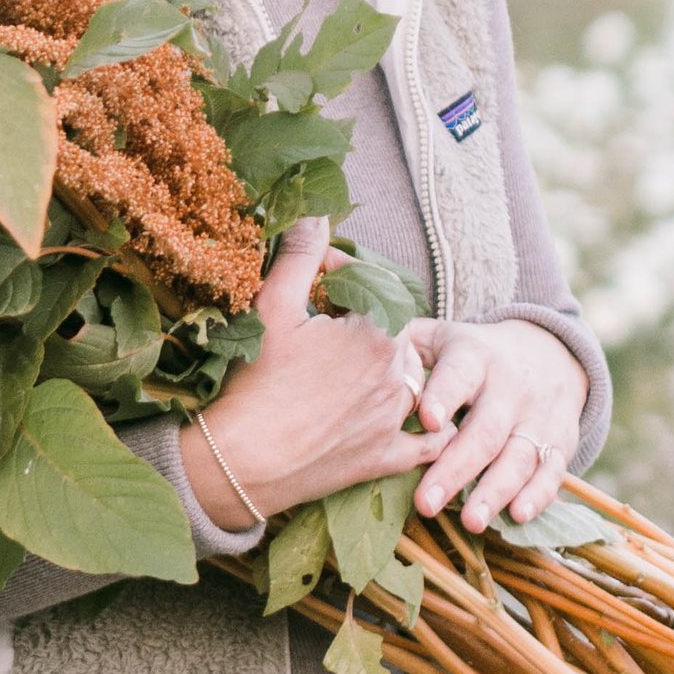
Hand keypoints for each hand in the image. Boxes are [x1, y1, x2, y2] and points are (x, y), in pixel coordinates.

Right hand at [179, 220, 449, 529]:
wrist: (241, 461)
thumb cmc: (255, 380)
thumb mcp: (274, 306)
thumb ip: (301, 255)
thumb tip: (316, 212)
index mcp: (376, 332)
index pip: (376, 287)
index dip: (345, 274)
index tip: (318, 273)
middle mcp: (397, 374)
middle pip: (396, 333)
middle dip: (368, 319)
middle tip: (333, 318)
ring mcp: (395, 419)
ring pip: (416, 381)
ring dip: (397, 367)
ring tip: (363, 362)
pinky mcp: (386, 458)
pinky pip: (427, 442)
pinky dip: (432, 431)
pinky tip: (428, 422)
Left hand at [406, 318, 586, 531]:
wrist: (548, 352)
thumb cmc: (474, 355)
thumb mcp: (443, 337)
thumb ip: (407, 348)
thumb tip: (373, 366)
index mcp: (476, 358)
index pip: (460, 376)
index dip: (444, 396)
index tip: (426, 421)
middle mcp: (510, 389)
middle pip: (484, 431)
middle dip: (455, 469)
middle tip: (425, 502)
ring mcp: (537, 418)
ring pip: (518, 457)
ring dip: (495, 491)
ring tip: (470, 521)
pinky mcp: (559, 443)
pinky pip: (552, 472)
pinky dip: (538, 496)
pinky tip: (517, 515)